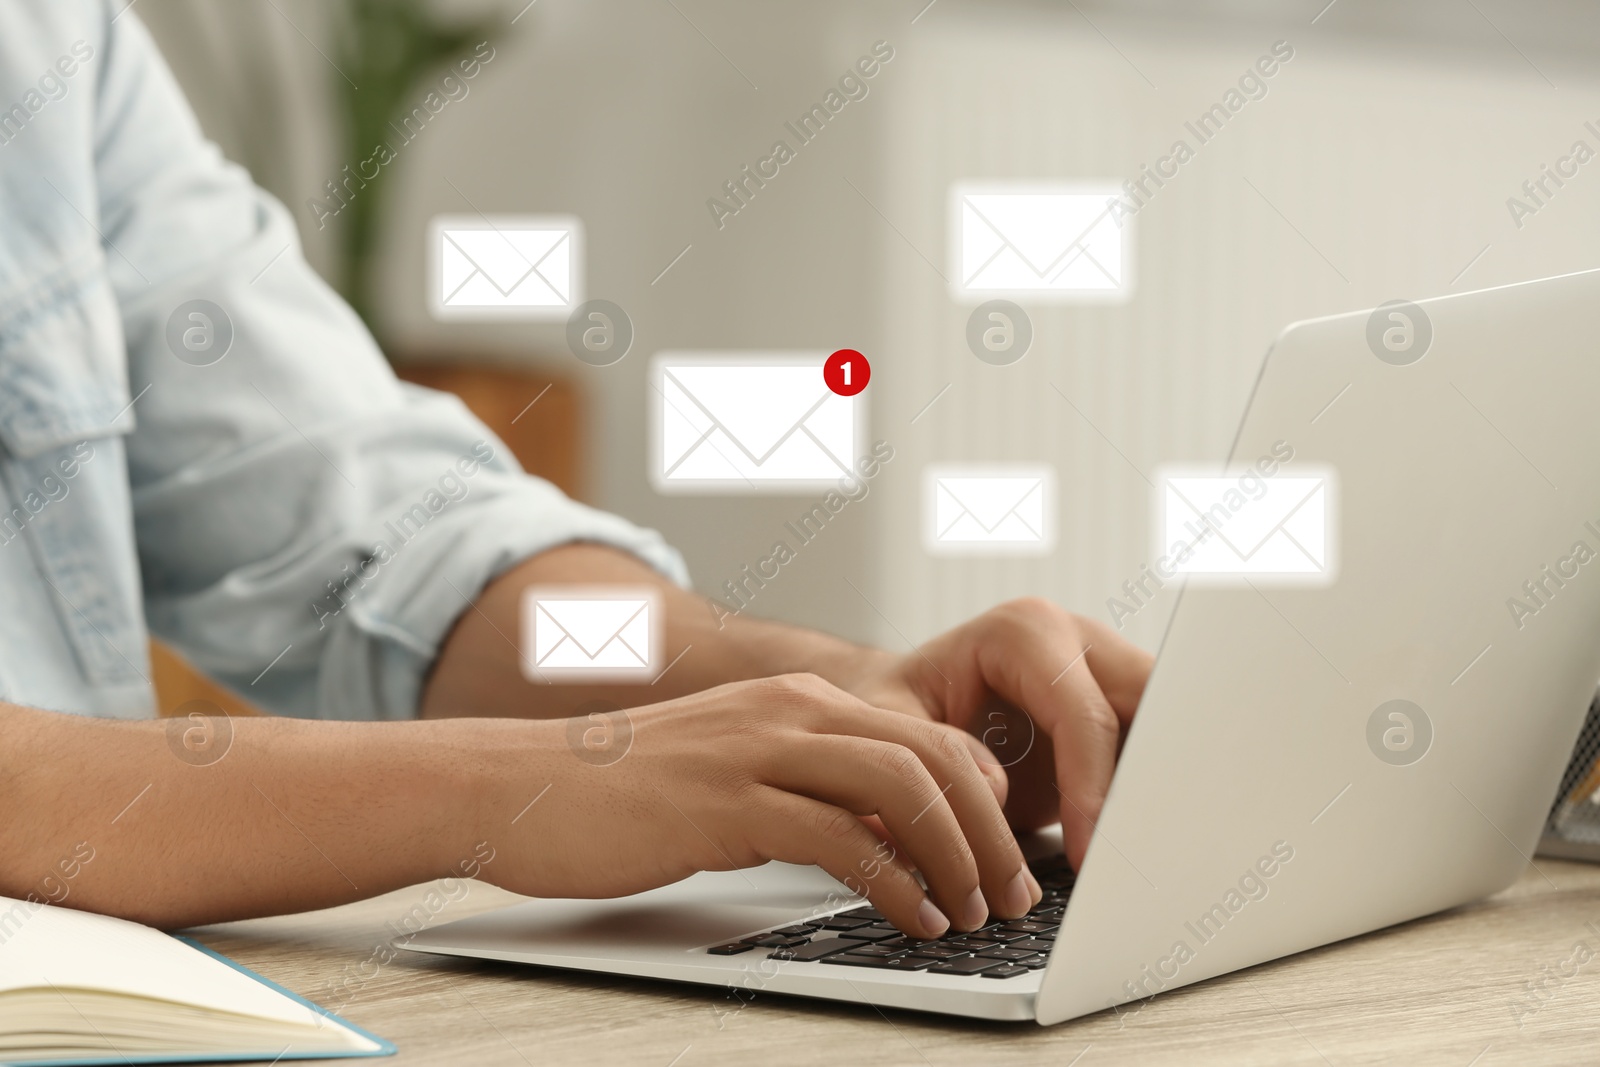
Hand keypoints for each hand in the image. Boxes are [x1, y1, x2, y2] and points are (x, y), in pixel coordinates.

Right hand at [489, 674, 1041, 937]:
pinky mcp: (725, 804)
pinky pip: (837, 837)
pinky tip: (912, 919)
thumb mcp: (737, 775)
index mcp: (799, 701)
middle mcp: (789, 710)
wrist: (521, 786)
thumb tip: (888, 839)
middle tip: (1014, 891)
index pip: (928, 733)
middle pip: (932, 754)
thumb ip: (811, 790)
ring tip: (973, 911)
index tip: (1008, 853)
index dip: (985, 796)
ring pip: (900, 786)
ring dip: (955, 855)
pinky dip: (893, 883)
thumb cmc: (627, 795)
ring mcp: (757, 751)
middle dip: (990, 829)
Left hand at [841, 599, 1153, 870]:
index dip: (1092, 789)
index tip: (1087, 852)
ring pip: (1168, 726)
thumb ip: (932, 755)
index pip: (1083, 714)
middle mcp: (1078, 641)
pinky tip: (1138, 845)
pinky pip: (1156, 752)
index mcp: (1025, 632)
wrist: (904, 699)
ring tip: (1145, 854)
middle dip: (1151, 778)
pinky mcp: (1120, 710)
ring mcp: (1107, 672)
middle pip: (1150, 705)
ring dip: (1159, 788)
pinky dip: (1151, 797)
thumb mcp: (888, 724)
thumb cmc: (893, 704)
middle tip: (1139, 852)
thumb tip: (993, 797)